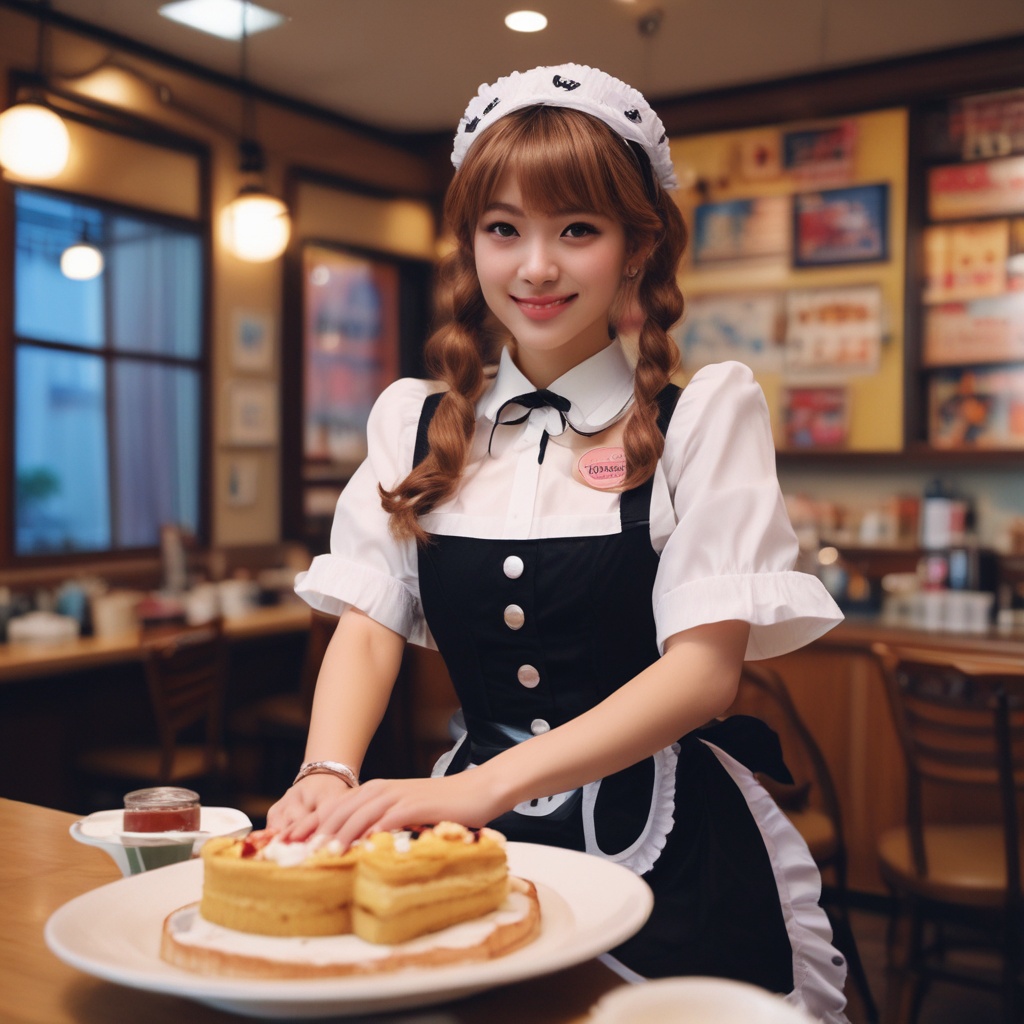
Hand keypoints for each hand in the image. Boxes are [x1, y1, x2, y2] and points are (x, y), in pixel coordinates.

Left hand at [276, 772, 507, 849]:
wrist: (475, 791)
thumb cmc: (440, 807)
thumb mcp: (402, 813)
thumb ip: (378, 823)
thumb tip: (353, 847)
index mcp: (375, 791)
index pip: (335, 807)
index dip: (310, 824)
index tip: (290, 843)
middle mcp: (382, 790)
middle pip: (341, 810)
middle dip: (316, 830)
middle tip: (297, 852)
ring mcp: (398, 796)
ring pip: (360, 814)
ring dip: (340, 833)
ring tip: (324, 854)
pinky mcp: (416, 805)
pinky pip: (389, 818)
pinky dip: (373, 831)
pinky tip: (362, 846)